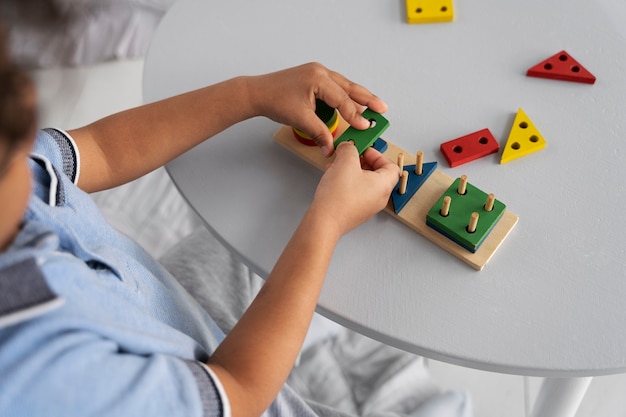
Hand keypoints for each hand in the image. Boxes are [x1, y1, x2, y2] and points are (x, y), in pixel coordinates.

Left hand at [246, 62, 387, 155]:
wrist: (257, 92)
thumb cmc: (274, 100)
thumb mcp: (300, 119)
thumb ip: (320, 133)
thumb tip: (331, 148)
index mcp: (318, 79)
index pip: (342, 99)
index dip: (355, 114)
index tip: (365, 126)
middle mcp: (320, 72)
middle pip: (349, 87)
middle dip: (367, 99)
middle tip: (382, 109)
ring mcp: (317, 72)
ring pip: (344, 85)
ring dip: (358, 96)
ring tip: (372, 106)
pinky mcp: (314, 77)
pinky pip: (335, 86)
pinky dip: (345, 95)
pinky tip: (351, 102)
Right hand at [309, 141, 400, 237]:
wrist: (324, 221)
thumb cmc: (338, 198)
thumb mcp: (345, 161)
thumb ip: (349, 149)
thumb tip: (348, 147)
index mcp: (383, 185)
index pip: (391, 165)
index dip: (377, 155)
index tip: (363, 150)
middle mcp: (379, 197)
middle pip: (376, 173)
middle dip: (361, 161)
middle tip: (349, 156)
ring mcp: (367, 206)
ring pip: (363, 182)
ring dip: (351, 171)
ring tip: (337, 166)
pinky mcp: (355, 211)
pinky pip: (354, 192)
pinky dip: (346, 182)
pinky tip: (333, 178)